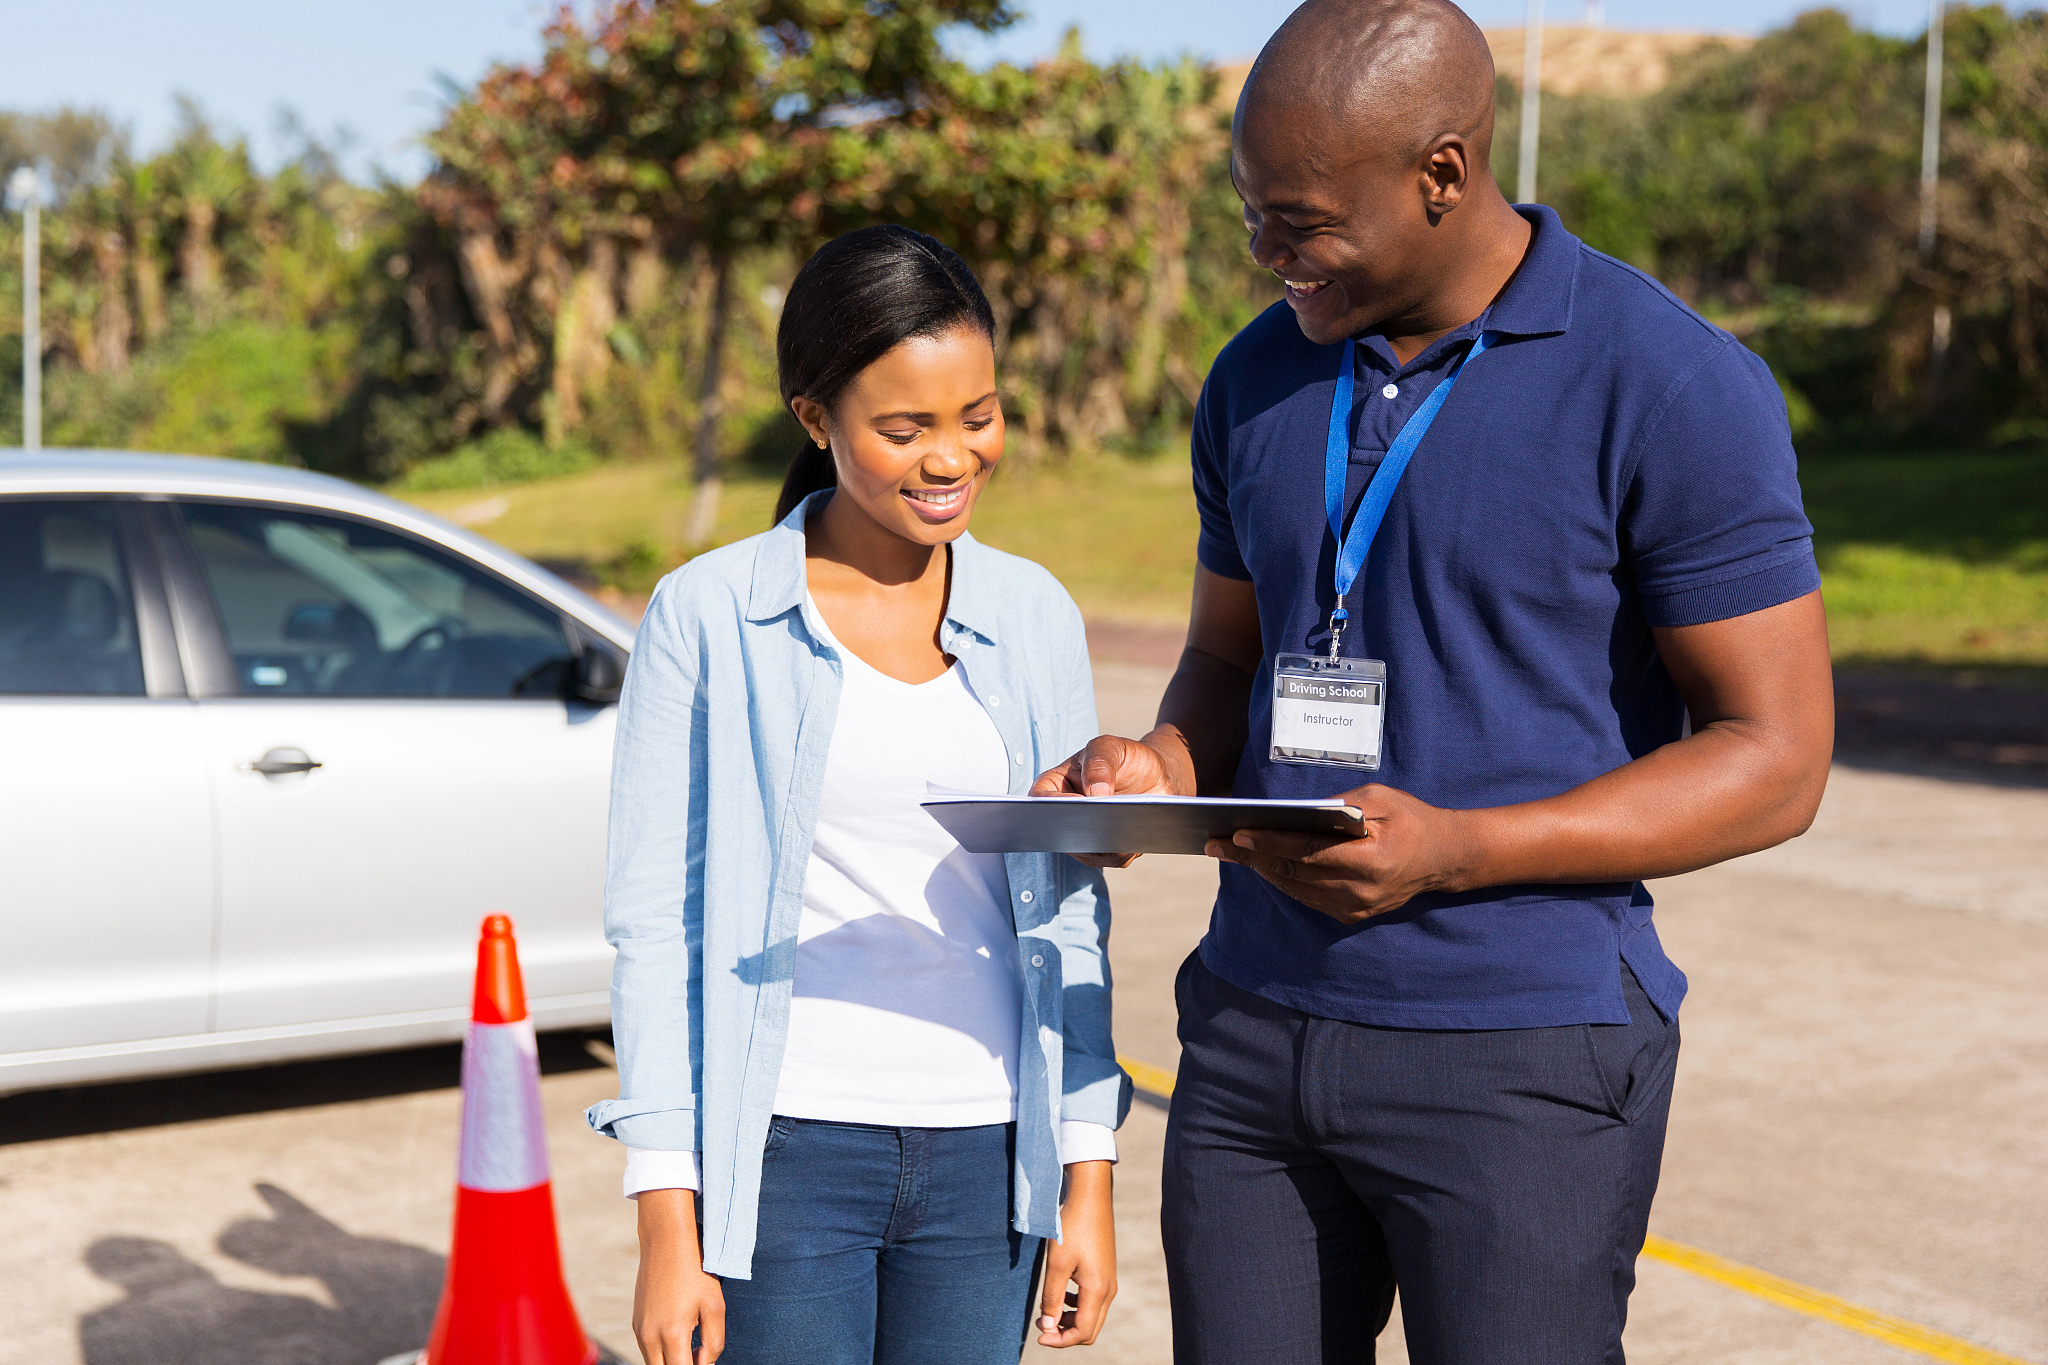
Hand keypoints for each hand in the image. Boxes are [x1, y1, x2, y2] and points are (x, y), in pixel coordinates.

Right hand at [634, 1189, 724, 1364]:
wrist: (667, 1241)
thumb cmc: (697, 1271)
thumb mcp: (715, 1306)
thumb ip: (713, 1343)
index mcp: (672, 1333)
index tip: (704, 1361)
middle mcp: (649, 1336)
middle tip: (698, 1355)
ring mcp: (639, 1329)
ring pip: (654, 1363)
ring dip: (672, 1361)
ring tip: (692, 1345)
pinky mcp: (635, 1322)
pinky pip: (648, 1349)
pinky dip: (662, 1351)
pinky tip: (678, 1334)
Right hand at [1031, 733, 1189, 867]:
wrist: (1155, 775)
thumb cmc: (1125, 758)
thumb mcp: (1110, 747)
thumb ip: (1100, 762)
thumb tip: (1096, 793)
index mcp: (1056, 786)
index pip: (1040, 799)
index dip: (1053, 806)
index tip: (1078, 804)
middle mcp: (1066, 816)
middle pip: (1063, 832)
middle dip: (1082, 829)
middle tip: (1101, 823)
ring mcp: (1085, 836)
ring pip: (1089, 850)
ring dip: (1107, 842)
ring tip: (1124, 829)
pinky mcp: (1108, 851)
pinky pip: (1113, 857)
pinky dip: (1125, 849)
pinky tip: (1137, 836)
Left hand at [1037, 1162, 1116, 1347]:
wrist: (1090, 1198)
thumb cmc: (1072, 1228)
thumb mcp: (1056, 1264)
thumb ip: (1051, 1298)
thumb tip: (1048, 1327)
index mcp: (1098, 1290)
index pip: (1083, 1332)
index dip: (1060, 1340)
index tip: (1038, 1335)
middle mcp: (1108, 1290)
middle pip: (1090, 1329)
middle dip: (1065, 1333)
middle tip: (1041, 1325)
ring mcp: (1109, 1281)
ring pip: (1091, 1316)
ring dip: (1069, 1319)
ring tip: (1047, 1309)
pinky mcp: (1105, 1272)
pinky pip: (1092, 1301)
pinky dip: (1076, 1306)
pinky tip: (1060, 1293)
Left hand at [1206, 782, 1472, 923]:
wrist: (1444, 858)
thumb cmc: (1410, 818)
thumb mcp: (1379, 799)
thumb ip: (1338, 806)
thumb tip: (1293, 814)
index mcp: (1370, 859)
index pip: (1308, 852)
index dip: (1270, 844)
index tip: (1239, 834)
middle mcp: (1360, 890)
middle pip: (1294, 873)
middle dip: (1252, 858)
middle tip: (1216, 843)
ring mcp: (1355, 907)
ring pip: (1295, 888)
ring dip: (1261, 870)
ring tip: (1230, 852)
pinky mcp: (1352, 915)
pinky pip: (1307, 897)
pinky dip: (1282, 879)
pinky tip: (1261, 863)